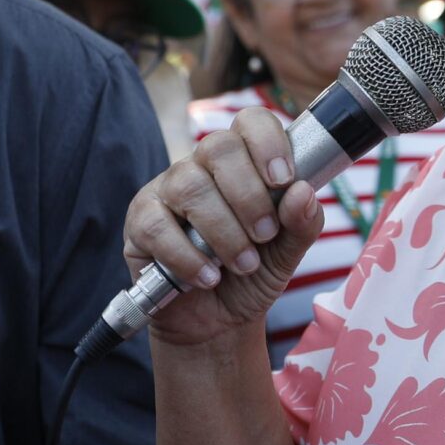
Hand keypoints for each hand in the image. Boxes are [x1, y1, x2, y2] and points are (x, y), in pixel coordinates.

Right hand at [122, 106, 323, 347]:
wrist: (219, 322)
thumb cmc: (252, 275)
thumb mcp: (288, 252)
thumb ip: (302, 222)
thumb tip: (303, 192)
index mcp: (242, 162)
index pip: (250, 122)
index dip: (268, 143)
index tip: (284, 180)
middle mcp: (200, 167)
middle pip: (218, 148)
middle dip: (249, 196)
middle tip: (265, 235)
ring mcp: (166, 191)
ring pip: (190, 187)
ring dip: (224, 231)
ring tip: (243, 264)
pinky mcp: (140, 223)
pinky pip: (157, 226)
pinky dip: (189, 257)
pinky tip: (208, 277)